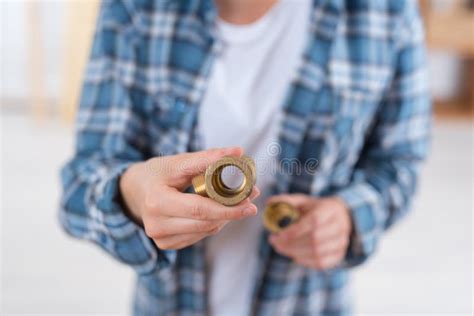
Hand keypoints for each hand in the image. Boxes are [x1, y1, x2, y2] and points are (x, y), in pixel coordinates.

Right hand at [119, 147, 259, 249]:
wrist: (133, 191)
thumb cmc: (157, 173)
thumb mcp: (178, 162)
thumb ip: (207, 158)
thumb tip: (238, 151)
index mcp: (157, 201)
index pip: (199, 209)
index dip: (228, 208)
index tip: (250, 202)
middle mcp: (156, 225)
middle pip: (206, 223)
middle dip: (232, 211)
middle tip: (251, 198)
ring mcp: (160, 239)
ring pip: (206, 230)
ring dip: (225, 217)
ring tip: (238, 201)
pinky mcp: (166, 245)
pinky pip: (199, 235)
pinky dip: (213, 223)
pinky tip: (218, 210)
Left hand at [267, 194, 351, 269]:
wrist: (339, 218)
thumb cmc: (316, 209)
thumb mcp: (303, 201)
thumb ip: (286, 201)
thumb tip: (269, 202)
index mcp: (330, 209)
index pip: (313, 221)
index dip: (294, 231)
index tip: (276, 235)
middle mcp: (340, 226)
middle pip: (315, 239)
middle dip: (291, 243)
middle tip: (274, 242)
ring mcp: (342, 242)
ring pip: (317, 252)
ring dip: (295, 252)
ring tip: (281, 248)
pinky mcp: (340, 255)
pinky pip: (321, 263)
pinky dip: (305, 261)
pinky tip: (294, 255)